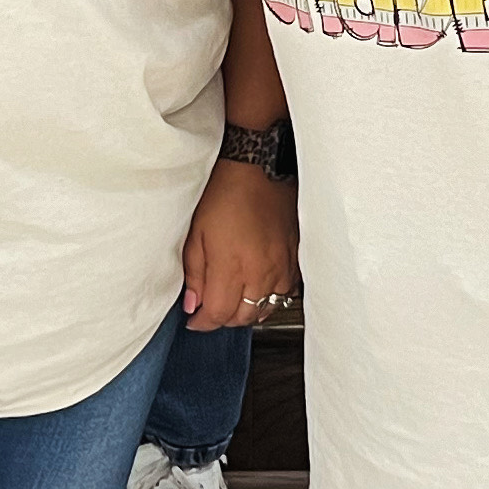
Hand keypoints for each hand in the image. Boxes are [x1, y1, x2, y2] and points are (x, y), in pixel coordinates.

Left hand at [181, 160, 296, 329]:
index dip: (203, 322)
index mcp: (232, 267)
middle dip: (223, 318)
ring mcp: (281, 266)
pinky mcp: (295, 257)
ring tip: (234, 299)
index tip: (195, 319)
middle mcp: (260, 271)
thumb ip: (194, 274)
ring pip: (266, 308)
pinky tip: (258, 287)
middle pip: (243, 317)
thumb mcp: (195, 233)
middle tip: (210, 307)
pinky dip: (270, 296)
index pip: (218, 315)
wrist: (256, 167)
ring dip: (248, 309)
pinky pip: (285, 292)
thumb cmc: (224, 193)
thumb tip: (192, 304)